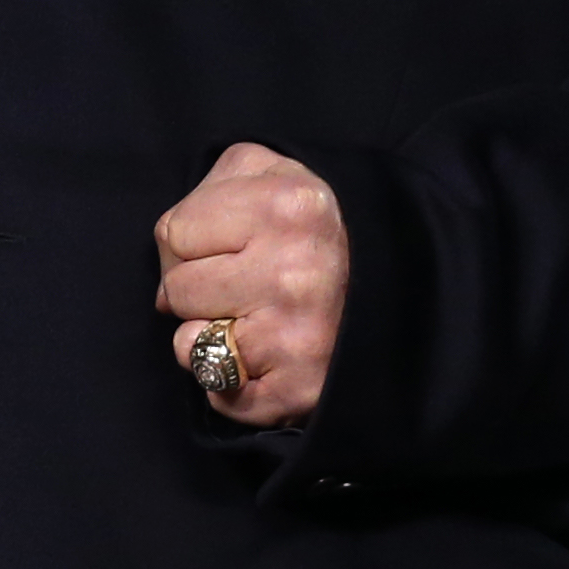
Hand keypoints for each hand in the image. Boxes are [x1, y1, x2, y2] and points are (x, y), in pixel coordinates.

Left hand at [152, 142, 343, 429]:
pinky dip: (230, 385)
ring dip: (210, 337)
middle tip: (249, 283)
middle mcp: (294, 271)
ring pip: (188, 345)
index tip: (233, 244)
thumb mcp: (269, 173)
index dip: (193, 241)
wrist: (403, 283)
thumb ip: (205, 196)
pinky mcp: (299, 389)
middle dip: (200, 289)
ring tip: (258, 319)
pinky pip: (218, 396)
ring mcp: (296, 336)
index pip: (173, 232)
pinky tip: (263, 360)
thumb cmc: (315, 225)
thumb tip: (165, 282)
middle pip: (176, 290)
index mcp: (288, 205)